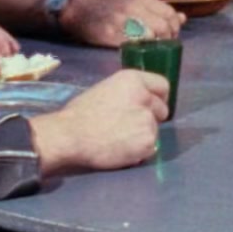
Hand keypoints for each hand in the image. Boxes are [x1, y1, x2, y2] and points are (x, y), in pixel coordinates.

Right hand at [30, 69, 168, 173]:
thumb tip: (138, 103)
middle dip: (151, 118)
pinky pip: (150, 148)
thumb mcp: (107, 90)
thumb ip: (128, 94)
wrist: (70, 135)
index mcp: (133, 79)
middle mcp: (145, 96)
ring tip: (120, 139)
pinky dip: (139, 152)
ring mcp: (148, 120)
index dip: (158, 98)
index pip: (163, 86)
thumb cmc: (80, 113)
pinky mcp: (147, 141)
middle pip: (162, 109)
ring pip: (155, 130)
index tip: (152, 107)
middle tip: (131, 127)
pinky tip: (121, 150)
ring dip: (143, 136)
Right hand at [61, 0, 184, 47]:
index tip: (171, 37)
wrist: (79, 12)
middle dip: (167, 40)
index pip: (170, 14)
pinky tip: (136, 53)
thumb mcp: (135, 4)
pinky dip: (138, 51)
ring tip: (150, 50)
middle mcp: (133, 7)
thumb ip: (158, 11)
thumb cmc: (110, 10)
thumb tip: (183, 18)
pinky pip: (133, 46)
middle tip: (161, 47)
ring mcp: (121, 20)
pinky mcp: (110, 34)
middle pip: (164, 27)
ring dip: (154, 46)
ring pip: (151, 36)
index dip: (175, 28)